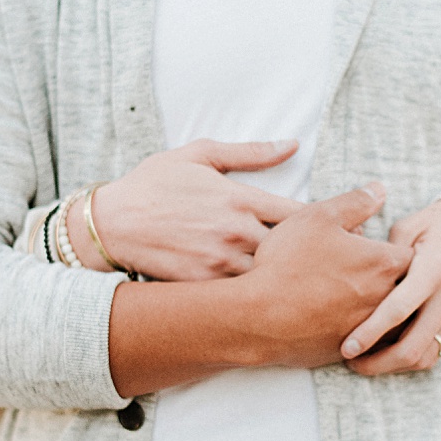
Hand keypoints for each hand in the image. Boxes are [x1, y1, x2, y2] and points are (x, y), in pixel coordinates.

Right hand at [68, 139, 304, 280]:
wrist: (109, 223)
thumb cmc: (154, 184)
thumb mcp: (200, 155)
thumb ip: (250, 152)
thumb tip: (293, 145)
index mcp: (241, 198)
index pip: (301, 215)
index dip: (324, 225)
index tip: (331, 230)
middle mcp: (236, 233)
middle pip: (294, 252)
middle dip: (309, 256)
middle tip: (323, 261)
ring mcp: (220, 263)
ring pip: (271, 278)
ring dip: (284, 277)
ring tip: (297, 279)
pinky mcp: (205, 286)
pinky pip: (242, 295)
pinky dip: (255, 293)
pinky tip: (265, 294)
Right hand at [241, 184, 413, 368]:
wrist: (259, 317)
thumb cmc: (288, 263)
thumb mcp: (319, 217)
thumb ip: (355, 202)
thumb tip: (379, 190)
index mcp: (384, 263)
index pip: (414, 254)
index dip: (401, 246)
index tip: (388, 245)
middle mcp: (384, 299)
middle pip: (408, 289)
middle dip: (397, 280)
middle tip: (374, 271)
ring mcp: (368, 329)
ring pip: (391, 319)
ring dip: (382, 308)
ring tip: (359, 298)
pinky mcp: (349, 350)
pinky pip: (368, 343)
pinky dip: (361, 332)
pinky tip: (342, 321)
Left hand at [339, 198, 440, 373]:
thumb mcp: (412, 225)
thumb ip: (384, 253)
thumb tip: (354, 273)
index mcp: (432, 270)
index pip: (398, 310)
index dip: (370, 333)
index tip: (347, 348)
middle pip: (412, 347)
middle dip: (378, 363)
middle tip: (350, 362)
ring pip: (425, 357)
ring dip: (394, 366)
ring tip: (366, 362)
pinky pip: (436, 351)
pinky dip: (410, 358)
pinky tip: (389, 354)